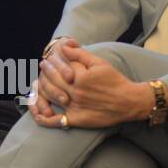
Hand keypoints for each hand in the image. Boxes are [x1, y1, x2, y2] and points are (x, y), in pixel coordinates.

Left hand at [31, 44, 146, 128]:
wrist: (129, 102)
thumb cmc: (115, 80)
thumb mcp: (99, 62)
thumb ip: (80, 53)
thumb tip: (63, 47)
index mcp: (79, 77)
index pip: (57, 68)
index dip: (50, 63)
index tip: (46, 60)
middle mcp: (75, 92)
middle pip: (51, 81)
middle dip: (44, 72)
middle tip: (42, 67)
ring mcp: (75, 107)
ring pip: (50, 97)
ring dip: (40, 89)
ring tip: (37, 82)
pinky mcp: (77, 120)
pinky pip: (56, 121)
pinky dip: (43, 119)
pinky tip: (37, 113)